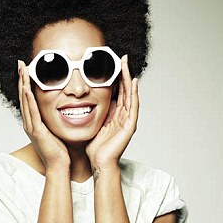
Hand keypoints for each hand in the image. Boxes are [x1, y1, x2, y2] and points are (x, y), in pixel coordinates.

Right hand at [18, 61, 70, 170]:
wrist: (59, 166)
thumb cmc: (60, 151)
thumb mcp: (57, 130)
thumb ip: (56, 118)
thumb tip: (64, 106)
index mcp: (33, 123)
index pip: (28, 98)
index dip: (26, 83)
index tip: (27, 69)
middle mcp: (29, 123)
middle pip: (23, 97)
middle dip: (22, 79)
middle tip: (21, 63)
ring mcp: (31, 127)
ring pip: (25, 101)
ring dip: (23, 84)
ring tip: (22, 70)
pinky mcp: (37, 132)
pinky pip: (32, 112)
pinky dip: (29, 99)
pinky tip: (27, 88)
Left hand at [85, 55, 138, 170]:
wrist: (99, 164)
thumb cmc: (95, 149)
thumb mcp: (93, 125)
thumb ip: (95, 113)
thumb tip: (88, 101)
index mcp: (115, 115)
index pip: (117, 93)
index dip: (116, 78)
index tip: (112, 64)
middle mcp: (123, 116)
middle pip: (125, 90)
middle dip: (124, 74)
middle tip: (122, 58)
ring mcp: (128, 120)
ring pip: (130, 95)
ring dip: (129, 79)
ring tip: (126, 65)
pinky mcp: (130, 126)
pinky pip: (133, 106)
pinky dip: (134, 94)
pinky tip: (133, 82)